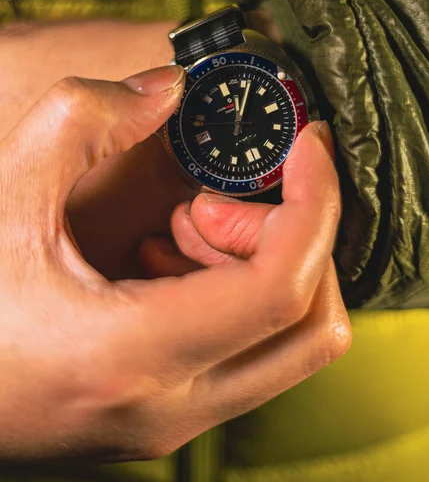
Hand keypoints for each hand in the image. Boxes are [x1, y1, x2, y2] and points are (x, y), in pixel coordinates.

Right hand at [0, 62, 349, 461]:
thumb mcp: (5, 197)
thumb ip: (81, 121)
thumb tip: (166, 90)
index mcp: (133, 353)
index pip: (282, 287)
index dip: (316, 203)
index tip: (310, 147)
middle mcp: (171, 406)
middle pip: (313, 325)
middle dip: (293, 239)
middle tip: (217, 200)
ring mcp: (176, 419)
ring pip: (289, 342)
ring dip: (263, 266)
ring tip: (186, 227)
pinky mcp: (172, 412)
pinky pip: (249, 352)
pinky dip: (238, 294)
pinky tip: (168, 260)